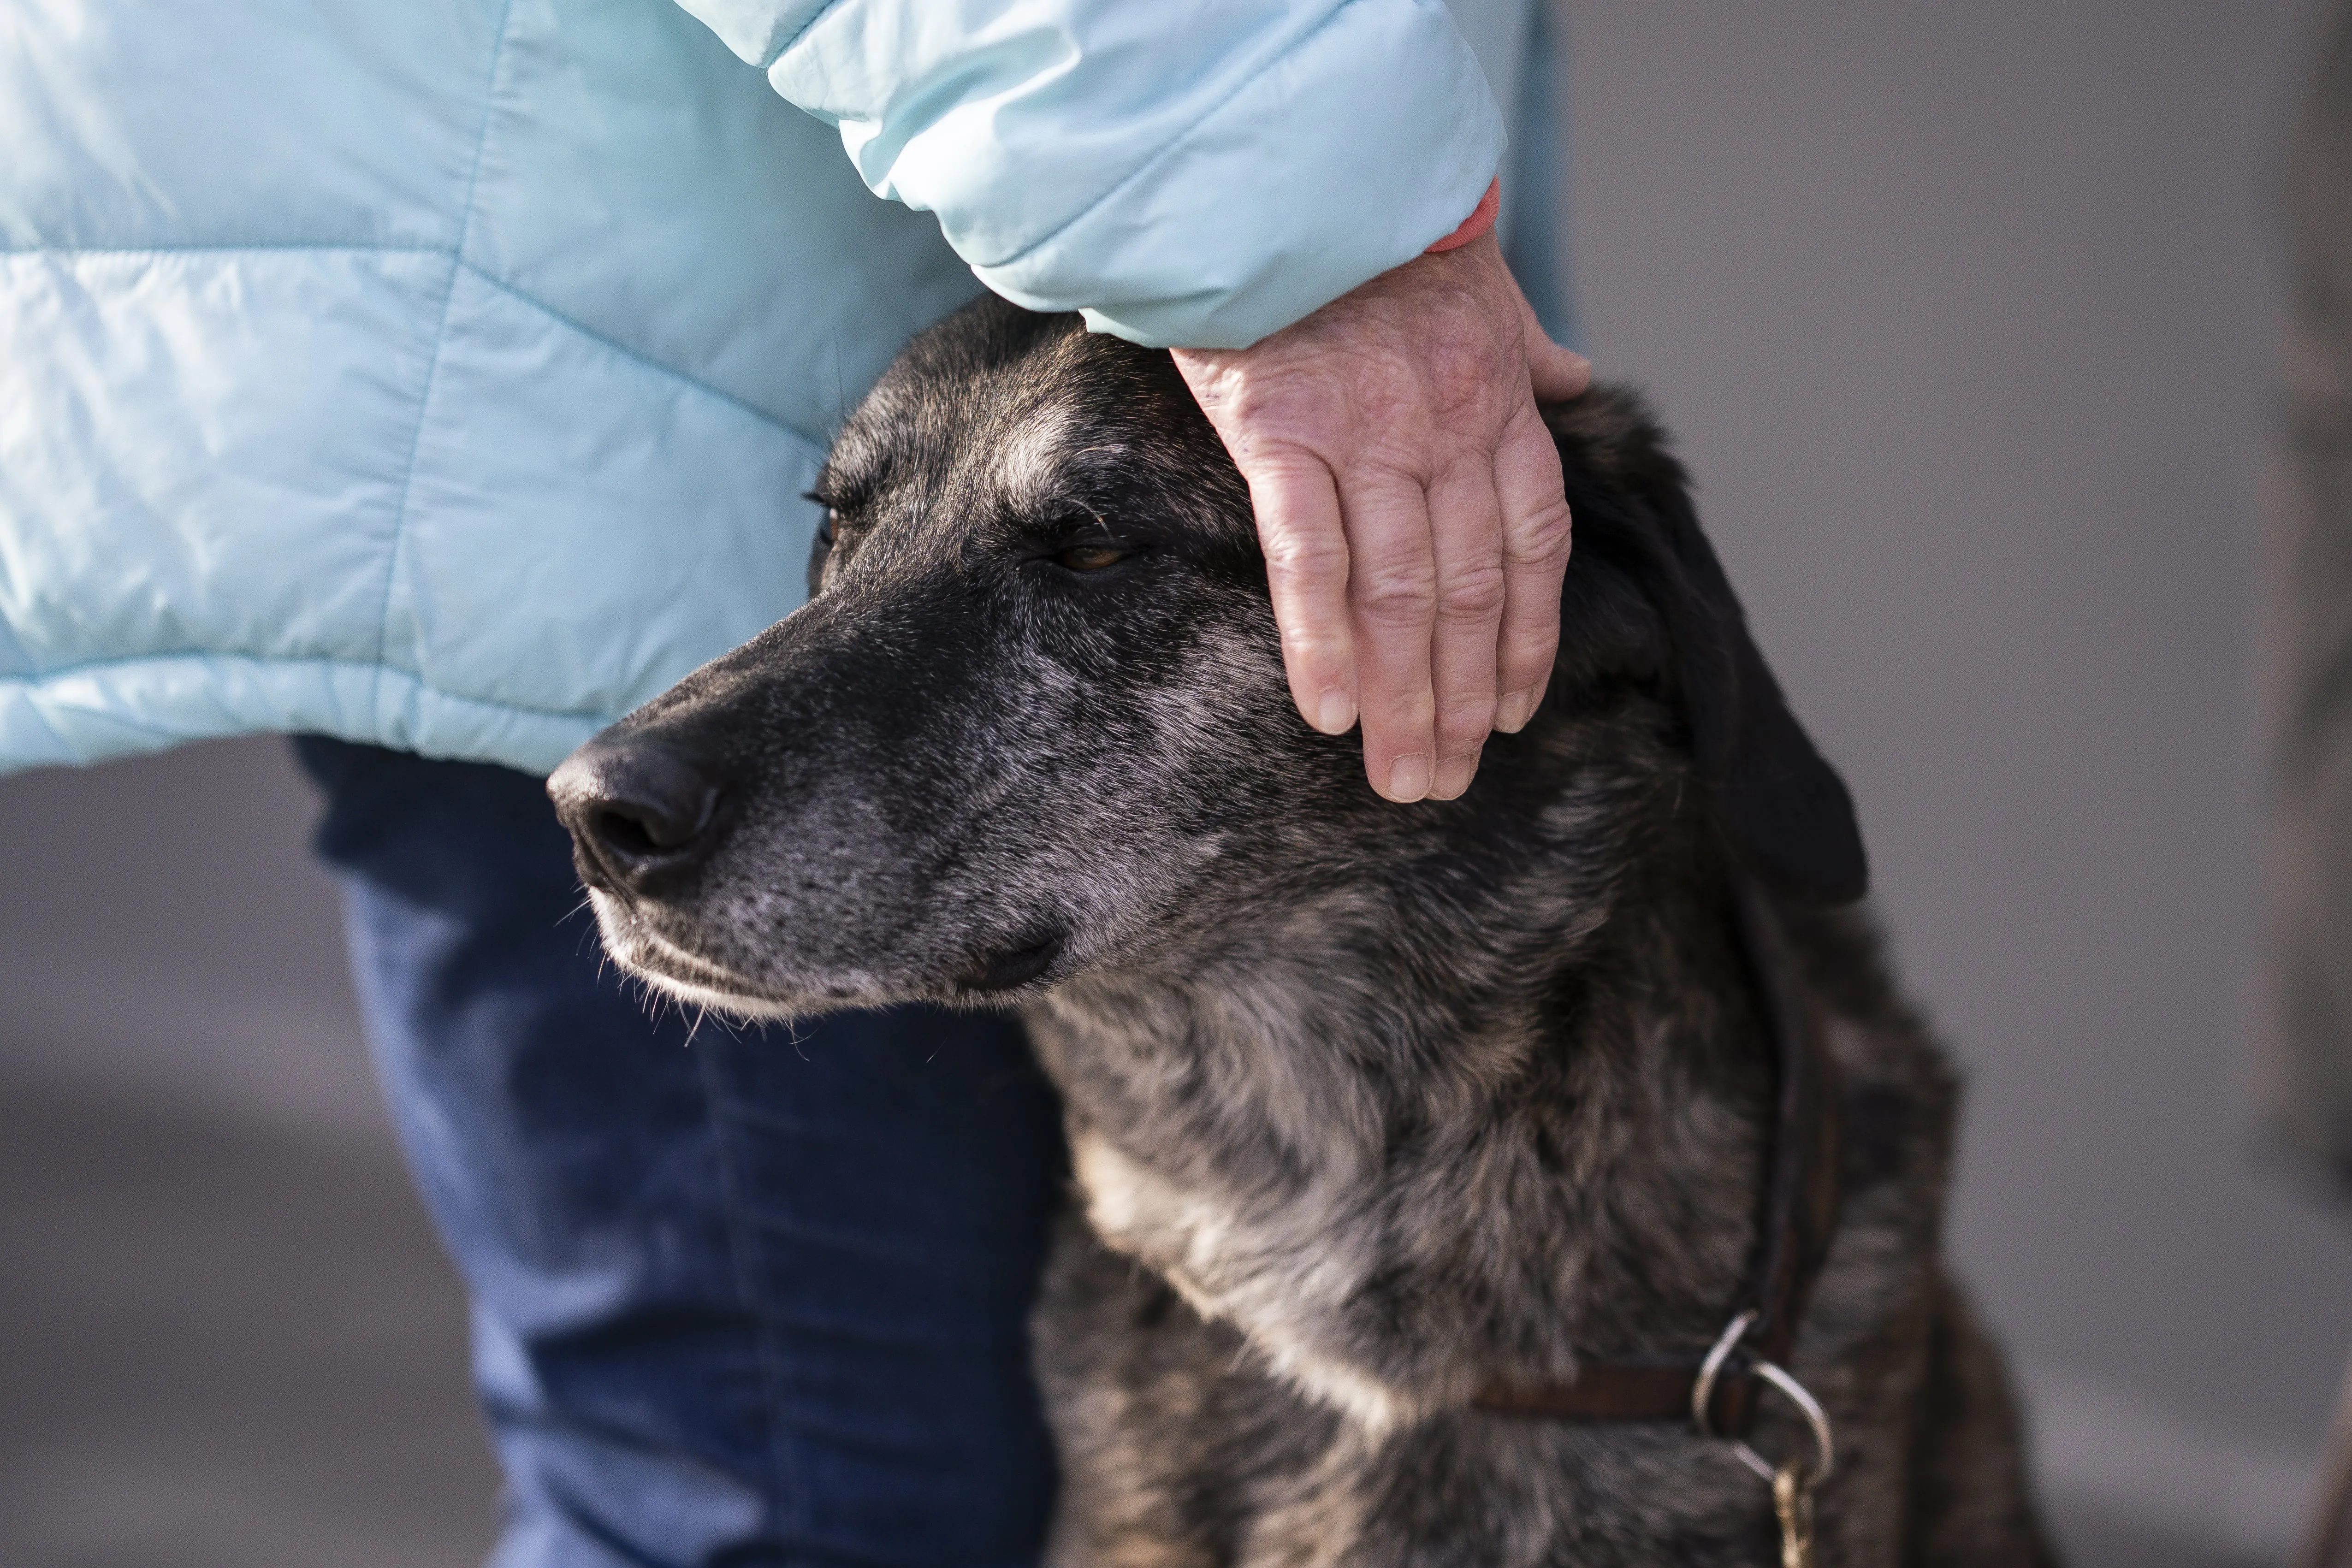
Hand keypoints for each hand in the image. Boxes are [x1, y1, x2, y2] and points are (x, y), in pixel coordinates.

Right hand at [1171, 233, 1590, 801]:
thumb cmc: (1385, 240)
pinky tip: (1326, 711)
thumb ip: (1531, 349)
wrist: (1294, 174)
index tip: (1510, 717)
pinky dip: (1320, 639)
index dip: (1525, 643)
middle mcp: (1445, 433)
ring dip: (1403, 700)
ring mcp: (1367, 436)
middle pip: (1467, 596)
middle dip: (1460, 703)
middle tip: (1441, 784)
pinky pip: (1310, 556)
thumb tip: (1575, 379)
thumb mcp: (1486, 286)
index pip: (1531, 551)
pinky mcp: (1283, 432)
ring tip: (1397, 777)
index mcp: (1498, 407)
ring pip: (1400, 595)